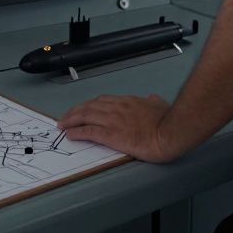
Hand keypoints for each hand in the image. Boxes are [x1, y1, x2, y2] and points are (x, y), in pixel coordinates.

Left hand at [58, 94, 186, 162]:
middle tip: (66, 117)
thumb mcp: (159, 104)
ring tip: (62, 124)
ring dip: (71, 120)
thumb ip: (153, 101)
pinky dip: (78, 132)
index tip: (82, 109)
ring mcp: (113, 121)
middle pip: (89, 107)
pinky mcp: (111, 135)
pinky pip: (89, 131)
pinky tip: (70, 134)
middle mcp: (117, 108)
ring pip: (86, 116)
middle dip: (75, 111)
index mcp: (127, 101)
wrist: (169, 132)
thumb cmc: (167, 120)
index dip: (89, 105)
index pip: (102, 101)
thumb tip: (151, 98)